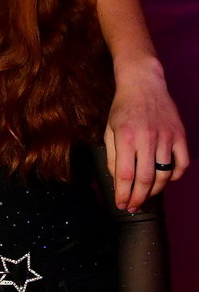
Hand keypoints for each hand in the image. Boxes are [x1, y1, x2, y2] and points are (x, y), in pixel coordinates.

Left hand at [104, 59, 188, 212]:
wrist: (143, 84)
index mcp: (126, 136)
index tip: (120, 204)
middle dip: (138, 198)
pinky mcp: (180, 135)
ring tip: (145, 196)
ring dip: (154, 190)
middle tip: (132, 207)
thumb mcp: (109, 128)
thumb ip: (113, 155)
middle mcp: (147, 138)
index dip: (123, 193)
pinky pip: (181, 164)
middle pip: (145, 179)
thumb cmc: (122, 107)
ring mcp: (166, 137)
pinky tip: (164, 180)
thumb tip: (117, 179)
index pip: (125, 174)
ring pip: (164, 174)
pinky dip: (174, 176)